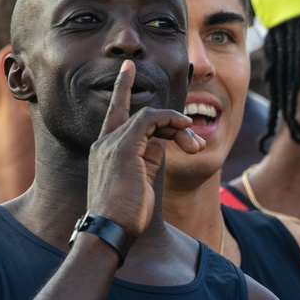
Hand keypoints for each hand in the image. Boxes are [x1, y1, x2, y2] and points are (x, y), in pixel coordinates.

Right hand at [86, 59, 204, 236]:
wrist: (109, 231)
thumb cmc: (125, 215)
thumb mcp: (140, 181)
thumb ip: (148, 158)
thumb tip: (162, 143)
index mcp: (104, 151)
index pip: (115, 113)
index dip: (123, 89)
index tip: (129, 67)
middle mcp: (104, 143)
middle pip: (138, 115)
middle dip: (171, 121)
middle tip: (195, 139)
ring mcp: (111, 144)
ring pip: (149, 117)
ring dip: (178, 127)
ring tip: (196, 145)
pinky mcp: (123, 148)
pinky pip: (150, 120)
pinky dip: (170, 120)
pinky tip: (185, 128)